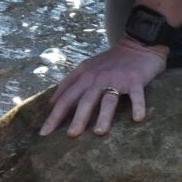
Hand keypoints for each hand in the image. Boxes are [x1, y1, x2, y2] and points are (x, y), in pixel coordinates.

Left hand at [38, 38, 167, 136]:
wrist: (137, 46)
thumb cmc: (109, 62)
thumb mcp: (85, 68)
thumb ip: (68, 84)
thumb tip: (51, 103)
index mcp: (84, 76)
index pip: (65, 99)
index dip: (54, 116)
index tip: (44, 133)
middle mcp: (98, 79)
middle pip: (85, 100)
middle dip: (78, 118)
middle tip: (71, 136)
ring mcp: (117, 79)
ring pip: (108, 100)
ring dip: (104, 116)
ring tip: (99, 132)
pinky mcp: (135, 80)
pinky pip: (136, 95)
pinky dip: (137, 106)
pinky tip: (137, 118)